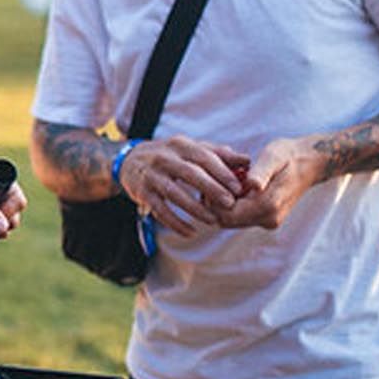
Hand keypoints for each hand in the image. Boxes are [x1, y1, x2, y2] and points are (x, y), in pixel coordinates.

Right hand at [120, 136, 256, 236]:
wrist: (131, 161)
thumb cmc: (172, 156)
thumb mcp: (192, 150)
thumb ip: (219, 155)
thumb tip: (247, 161)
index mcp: (180, 145)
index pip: (203, 156)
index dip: (221, 172)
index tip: (238, 187)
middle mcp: (164, 157)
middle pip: (189, 173)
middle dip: (211, 189)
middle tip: (230, 204)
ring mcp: (151, 175)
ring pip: (174, 193)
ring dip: (195, 209)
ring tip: (213, 221)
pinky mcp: (142, 193)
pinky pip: (160, 210)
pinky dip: (176, 223)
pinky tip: (191, 232)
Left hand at [220, 137, 322, 229]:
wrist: (310, 162)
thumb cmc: (289, 155)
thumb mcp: (273, 156)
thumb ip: (261, 172)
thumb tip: (253, 185)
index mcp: (268, 206)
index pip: (227, 215)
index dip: (213, 200)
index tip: (213, 180)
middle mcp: (268, 219)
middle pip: (227, 220)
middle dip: (216, 202)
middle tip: (217, 179)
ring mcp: (268, 221)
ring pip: (232, 219)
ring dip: (225, 202)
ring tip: (228, 179)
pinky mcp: (267, 218)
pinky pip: (241, 216)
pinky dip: (234, 202)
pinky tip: (237, 184)